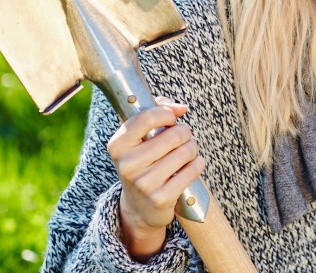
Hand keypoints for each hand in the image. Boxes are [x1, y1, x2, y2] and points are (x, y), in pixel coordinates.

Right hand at [107, 97, 204, 261]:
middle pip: (173, 135)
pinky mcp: (161, 198)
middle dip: (184, 131)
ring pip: (186, 151)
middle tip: (183, 136)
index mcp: (117, 145)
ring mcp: (144, 184)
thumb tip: (181, 108)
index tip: (172, 117)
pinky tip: (192, 164)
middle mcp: (127, 165)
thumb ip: (156, 109)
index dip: (166, 113)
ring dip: (192, 147)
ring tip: (186, 150)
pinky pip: (193, 170)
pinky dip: (198, 163)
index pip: (146, 118)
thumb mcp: (139, 136)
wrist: (139, 206)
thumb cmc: (143, 160)